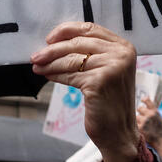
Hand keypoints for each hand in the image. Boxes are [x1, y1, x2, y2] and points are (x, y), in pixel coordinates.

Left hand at [31, 21, 137, 161]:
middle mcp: (121, 54)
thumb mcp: (106, 71)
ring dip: (50, 63)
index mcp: (124, 47)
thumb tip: (57, 42)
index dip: (66, 31)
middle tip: (36, 56)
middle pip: (78, 43)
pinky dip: (56, 75)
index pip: (90, 29)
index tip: (50, 38)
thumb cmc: (110, 102)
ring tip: (37, 66)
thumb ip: (92, 53)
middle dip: (53, 49)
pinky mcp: (100, 82)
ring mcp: (112, 67)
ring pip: (72, 59)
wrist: (119, 133)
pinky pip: (70, 75)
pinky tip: (47, 76)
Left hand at [136, 97, 161, 159]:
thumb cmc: (161, 131)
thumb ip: (152, 112)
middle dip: (140, 113)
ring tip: (144, 127)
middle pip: (139, 108)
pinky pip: (134, 124)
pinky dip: (137, 127)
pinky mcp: (140, 128)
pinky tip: (142, 131)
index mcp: (155, 111)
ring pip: (136, 117)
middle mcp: (150, 115)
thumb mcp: (159, 118)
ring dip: (138, 121)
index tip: (142, 100)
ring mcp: (144, 121)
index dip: (144, 99)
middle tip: (143, 119)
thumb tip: (142, 106)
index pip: (147, 100)